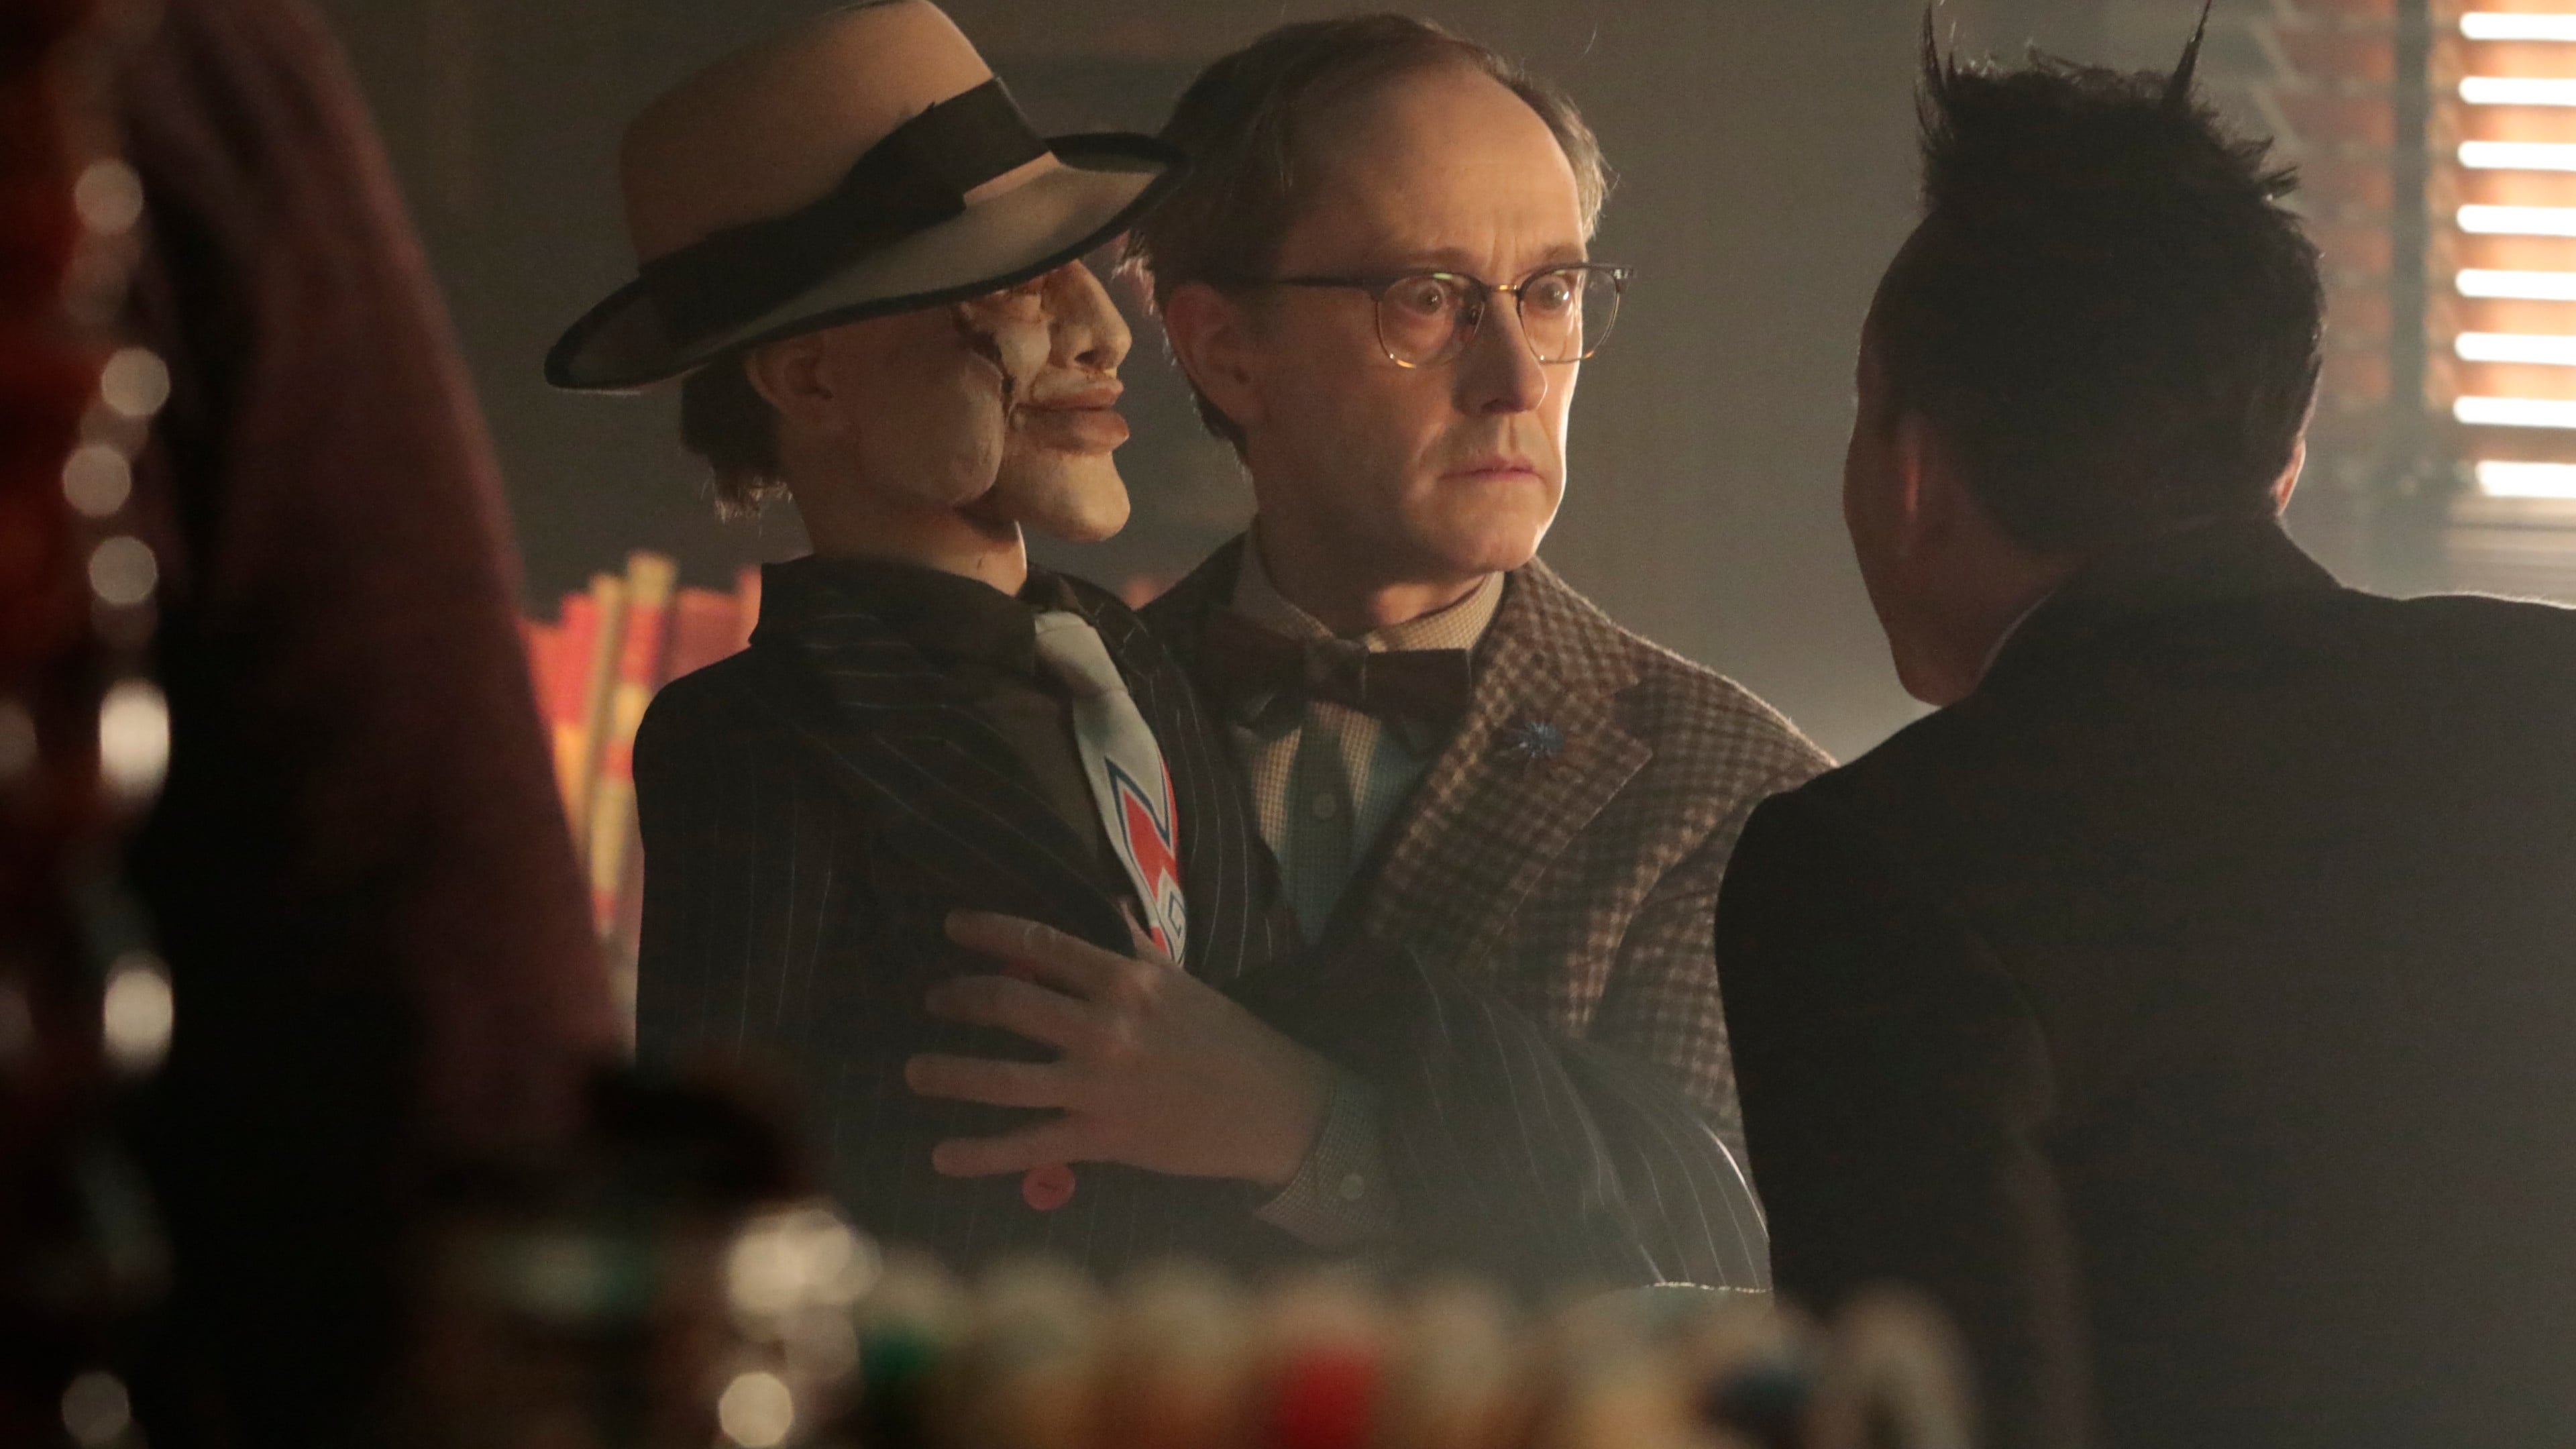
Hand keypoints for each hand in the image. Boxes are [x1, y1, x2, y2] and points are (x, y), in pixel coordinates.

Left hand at [904, 910, 1331, 1188]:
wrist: (1273, 1108)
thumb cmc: (1229, 1040)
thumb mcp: (1182, 983)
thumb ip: (1134, 951)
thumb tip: (1105, 910)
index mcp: (1125, 981)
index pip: (1040, 946)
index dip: (988, 932)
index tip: (953, 926)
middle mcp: (1104, 1028)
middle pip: (1007, 1005)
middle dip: (959, 998)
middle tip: (936, 999)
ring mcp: (1097, 1086)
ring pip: (1001, 1079)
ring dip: (948, 1073)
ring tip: (914, 1071)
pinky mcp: (1101, 1139)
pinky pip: (1026, 1146)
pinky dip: (979, 1155)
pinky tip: (940, 1156)